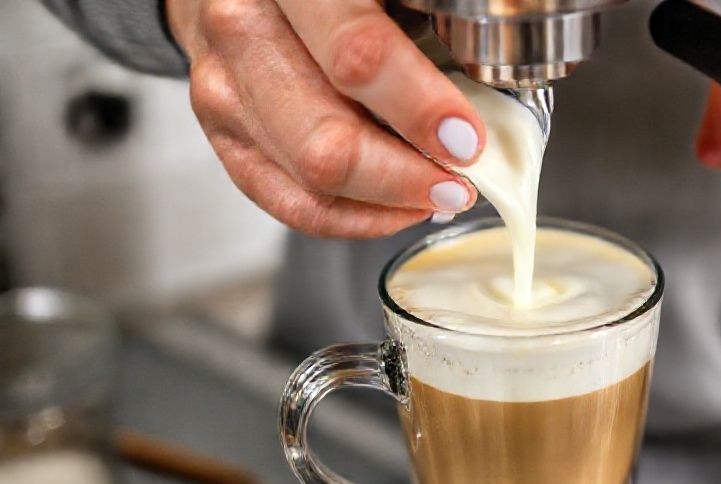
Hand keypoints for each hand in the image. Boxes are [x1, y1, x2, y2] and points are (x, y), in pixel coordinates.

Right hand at [166, 0, 483, 237]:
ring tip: (438, 194)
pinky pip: (290, 202)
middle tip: (459, 181)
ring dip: (389, 200)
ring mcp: (225, 89)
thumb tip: (488, 75)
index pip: (358, 54)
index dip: (420, 107)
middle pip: (327, 138)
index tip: (466, 139)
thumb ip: (425, 16)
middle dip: (407, 175)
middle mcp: (245, 32)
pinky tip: (396, 209)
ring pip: (311, 178)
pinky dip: (354, 218)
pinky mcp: (224, 134)